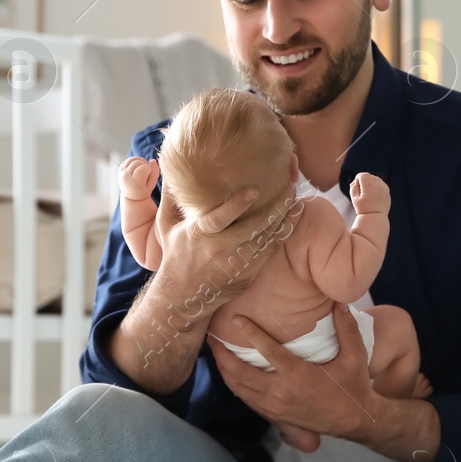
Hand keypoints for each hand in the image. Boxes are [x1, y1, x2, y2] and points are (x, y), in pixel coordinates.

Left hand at [118, 156, 159, 200]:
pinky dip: (137, 161)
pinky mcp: (121, 168)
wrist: (131, 195)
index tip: (149, 175)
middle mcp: (125, 176)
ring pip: (134, 159)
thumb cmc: (143, 191)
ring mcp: (122, 171)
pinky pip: (131, 159)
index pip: (143, 168)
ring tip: (143, 170)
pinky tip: (139, 168)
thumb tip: (152, 160)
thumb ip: (154, 173)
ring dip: (141, 162)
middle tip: (146, 173)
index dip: (149, 169)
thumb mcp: (151, 186)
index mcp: (133, 182)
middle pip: (138, 162)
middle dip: (145, 165)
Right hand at [151, 183, 299, 306]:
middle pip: (254, 228)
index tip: (254, 190)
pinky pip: (270, 252)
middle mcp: (220, 250)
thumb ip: (169, 197)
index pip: (219, 219)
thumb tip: (168, 164)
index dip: (236, 205)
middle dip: (275, 207)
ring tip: (295, 199)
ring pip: (266, 239)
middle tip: (289, 186)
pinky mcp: (248, 275)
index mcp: (199, 235)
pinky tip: (291, 219)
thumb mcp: (165, 226)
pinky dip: (282, 235)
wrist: (183, 297)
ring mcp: (236, 264)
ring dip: (283, 219)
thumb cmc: (175, 255)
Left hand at [212, 306, 378, 452]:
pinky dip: (234, 385)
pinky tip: (229, 373)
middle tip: (212, 337)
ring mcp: (275, 406)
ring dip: (224, 370)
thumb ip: (347, 328)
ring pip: (239, 388)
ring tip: (215, 352)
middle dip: (222, 355)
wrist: (355, 420)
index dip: (249, 333)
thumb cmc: (354, 386)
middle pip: (241, 372)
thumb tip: (340, 302)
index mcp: (298, 376)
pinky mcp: (275, 415)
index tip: (234, 319)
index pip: (267, 351)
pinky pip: (246, 399)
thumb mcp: (355, 356)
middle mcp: (282, 393)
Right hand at [349, 172, 389, 214]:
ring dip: (370, 183)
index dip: (357, 179)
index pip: (363, 175)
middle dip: (364, 181)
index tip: (356, 186)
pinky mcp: (387, 191)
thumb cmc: (363, 209)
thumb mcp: (354, 198)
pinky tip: (372, 196)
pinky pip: (380, 184)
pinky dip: (376, 187)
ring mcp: (384, 188)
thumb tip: (356, 182)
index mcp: (370, 186)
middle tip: (360, 191)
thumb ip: (353, 187)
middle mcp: (378, 185)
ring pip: (375, 179)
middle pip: (369, 176)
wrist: (375, 218)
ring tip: (367, 194)